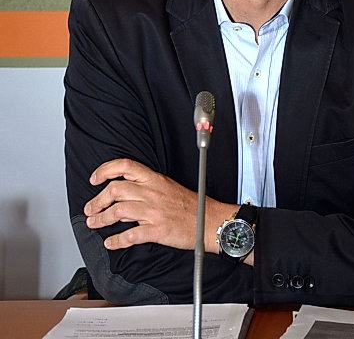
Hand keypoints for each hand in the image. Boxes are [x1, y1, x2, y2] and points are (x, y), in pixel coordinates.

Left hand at [84, 158, 232, 253]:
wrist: (209, 220)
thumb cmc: (189, 205)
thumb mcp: (167, 187)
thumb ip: (145, 188)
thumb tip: (123, 196)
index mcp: (154, 179)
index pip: (125, 166)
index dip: (105, 170)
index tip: (94, 179)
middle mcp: (152, 192)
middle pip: (116, 189)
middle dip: (97, 200)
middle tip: (90, 209)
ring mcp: (154, 211)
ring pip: (119, 211)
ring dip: (102, 219)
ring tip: (94, 224)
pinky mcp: (158, 230)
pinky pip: (131, 235)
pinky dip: (116, 240)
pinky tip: (110, 243)